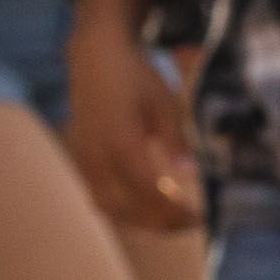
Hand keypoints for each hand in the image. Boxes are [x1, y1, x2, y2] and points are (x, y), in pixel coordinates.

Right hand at [64, 14, 202, 232]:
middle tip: (190, 222)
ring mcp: (83, 158)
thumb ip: (176, 141)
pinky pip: (98, 195)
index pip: (148, 192)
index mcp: (120, 141)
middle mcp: (97, 155)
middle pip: (127, 207)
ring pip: (109, 207)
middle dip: (161, 222)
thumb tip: (192, 174)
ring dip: (140, 219)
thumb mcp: (165, 104)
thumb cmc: (135, 77)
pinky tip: (145, 204)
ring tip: (169, 218)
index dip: (174, 210)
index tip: (199, 216)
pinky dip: (122, 208)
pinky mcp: (79, 158)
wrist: (95, 57)